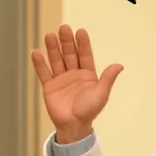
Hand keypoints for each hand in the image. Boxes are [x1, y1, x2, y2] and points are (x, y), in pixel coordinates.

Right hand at [29, 25, 122, 142]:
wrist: (73, 126)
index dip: (82, 44)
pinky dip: (40, 63)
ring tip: (49, 36)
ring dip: (53, 48)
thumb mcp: (101, 94)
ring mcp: (61, 79)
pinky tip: (36, 53)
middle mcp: (74, 74)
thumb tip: (119, 65)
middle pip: (69, 54)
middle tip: (63, 28)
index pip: (85, 55)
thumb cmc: (89, 111)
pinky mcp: (49, 87)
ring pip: (56, 60)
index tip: (80, 31)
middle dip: (66, 41)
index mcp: (88, 74)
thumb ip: (108, 79)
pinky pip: (44, 73)